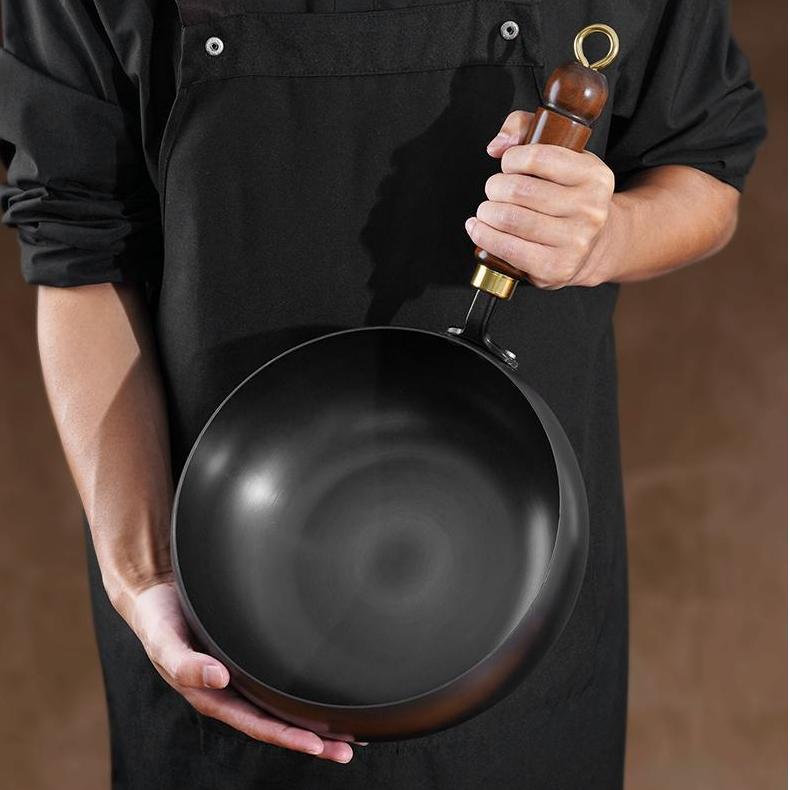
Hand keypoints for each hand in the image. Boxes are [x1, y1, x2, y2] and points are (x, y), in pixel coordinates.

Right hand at [121, 581, 357, 762]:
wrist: (156, 594)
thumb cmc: (160, 620)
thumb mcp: (165, 642)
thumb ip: (185, 662)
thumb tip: (218, 679)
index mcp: (212, 696)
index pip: (258, 724)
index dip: (287, 736)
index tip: (317, 745)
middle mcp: (231, 691)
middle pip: (277, 723)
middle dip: (312, 740)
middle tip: (348, 750)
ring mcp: (242, 677)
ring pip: (282, 706)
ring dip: (313, 722)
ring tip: (347, 732)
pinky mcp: (248, 658)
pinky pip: (278, 682)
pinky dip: (302, 693)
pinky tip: (322, 695)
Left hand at [465, 111, 616, 288]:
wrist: (591, 246)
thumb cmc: (567, 197)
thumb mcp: (561, 155)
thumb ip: (527, 130)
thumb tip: (497, 145)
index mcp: (595, 176)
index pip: (538, 157)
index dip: (511, 159)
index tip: (508, 165)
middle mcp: (590, 210)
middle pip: (518, 190)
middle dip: (495, 187)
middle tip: (494, 191)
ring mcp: (575, 242)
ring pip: (509, 219)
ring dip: (486, 212)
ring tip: (487, 210)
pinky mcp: (555, 267)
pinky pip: (507, 248)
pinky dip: (484, 236)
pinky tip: (479, 228)